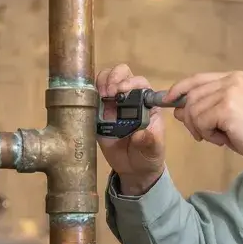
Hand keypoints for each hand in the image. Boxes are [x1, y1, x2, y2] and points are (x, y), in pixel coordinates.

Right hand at [96, 64, 165, 194]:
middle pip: (121, 74)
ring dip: (101, 82)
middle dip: (114, 77)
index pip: (139, 82)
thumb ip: (150, 141)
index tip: (121, 90)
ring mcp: (112, 104)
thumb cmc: (148, 155)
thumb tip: (141, 134)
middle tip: (109, 93)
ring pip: (105, 80)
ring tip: (101, 96)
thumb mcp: (153, 149)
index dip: (130, 81)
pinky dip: (89, 94)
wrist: (134, 169)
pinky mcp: (98, 114)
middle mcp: (129, 98)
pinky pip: (92, 97)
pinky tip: (90, 102)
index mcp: (146, 102)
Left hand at [164, 71, 242, 172]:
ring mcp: (229, 92)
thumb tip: (176, 108)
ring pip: (193, 110)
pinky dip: (207, 135)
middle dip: (188, 118)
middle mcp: (232, 80)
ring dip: (200, 129)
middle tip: (201, 134)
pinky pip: (200, 121)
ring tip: (219, 137)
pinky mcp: (227, 108)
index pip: (197, 78)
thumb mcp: (228, 116)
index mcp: (235, 77)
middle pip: (191, 95)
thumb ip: (206, 107)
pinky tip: (223, 140)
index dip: (179, 88)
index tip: (168, 100)